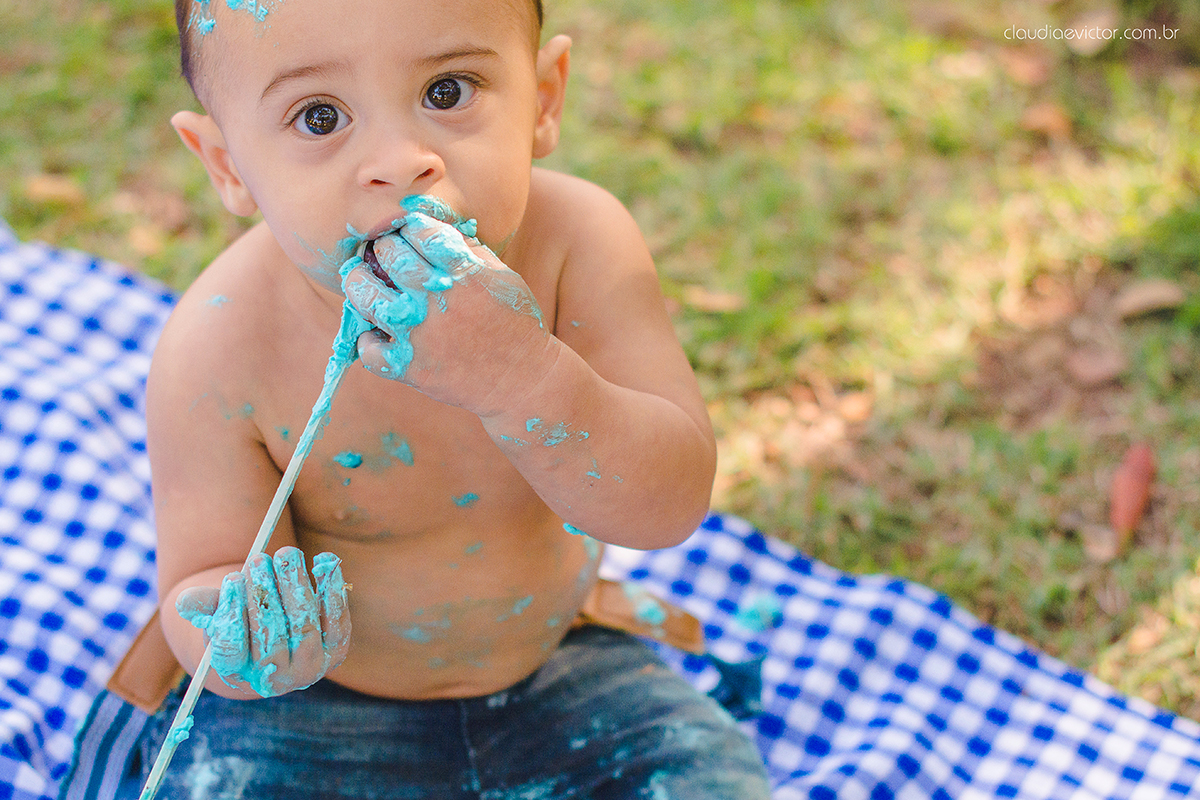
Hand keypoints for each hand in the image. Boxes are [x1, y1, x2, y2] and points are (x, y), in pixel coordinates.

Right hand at [175, 548, 350, 697]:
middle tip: (257, 560)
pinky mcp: (336, 650)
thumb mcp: (219, 613)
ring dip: (294, 586)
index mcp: (241, 675)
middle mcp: (278, 679)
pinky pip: (336, 620)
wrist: (279, 638)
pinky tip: (325, 561)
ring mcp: (310, 666)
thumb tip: (185, 601)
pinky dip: (331, 589)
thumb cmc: (242, 621)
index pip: (231, 651)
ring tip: (285, 555)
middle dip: (263, 593)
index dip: (231, 613)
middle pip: (271, 635)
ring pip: (303, 625)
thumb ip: (205, 607)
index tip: (231, 579)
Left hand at [342, 210, 556, 416]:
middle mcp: (434, 298)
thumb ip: (468, 251)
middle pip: (387, 255)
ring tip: (362, 280)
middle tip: (383, 252)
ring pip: (363, 295)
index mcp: (461, 270)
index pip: (418, 230)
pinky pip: (369, 348)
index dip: (408, 226)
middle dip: (382, 247)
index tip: (407, 232)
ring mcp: (417, 333)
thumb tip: (433, 229)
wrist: (521, 379)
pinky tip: (378, 332)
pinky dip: (368, 339)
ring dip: (357, 282)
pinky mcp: (409, 366)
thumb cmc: (514, 323)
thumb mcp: (502, 276)